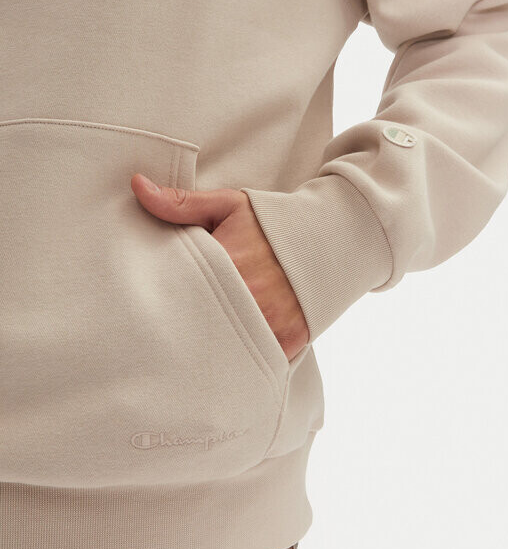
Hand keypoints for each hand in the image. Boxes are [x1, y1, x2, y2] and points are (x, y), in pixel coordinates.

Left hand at [130, 173, 309, 361]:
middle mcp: (248, 299)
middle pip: (198, 325)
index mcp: (226, 264)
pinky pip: (254, 362)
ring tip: (190, 349)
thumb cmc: (272, 224)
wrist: (329, 239)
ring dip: (209, 348)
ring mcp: (268, 325)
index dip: (163, 299)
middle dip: (183, 328)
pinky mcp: (286, 343)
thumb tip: (137, 186)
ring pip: (224, 348)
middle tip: (165, 331)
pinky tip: (224, 359)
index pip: (180, 290)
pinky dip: (240, 361)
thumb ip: (181, 202)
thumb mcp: (228, 206)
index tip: (152, 303)